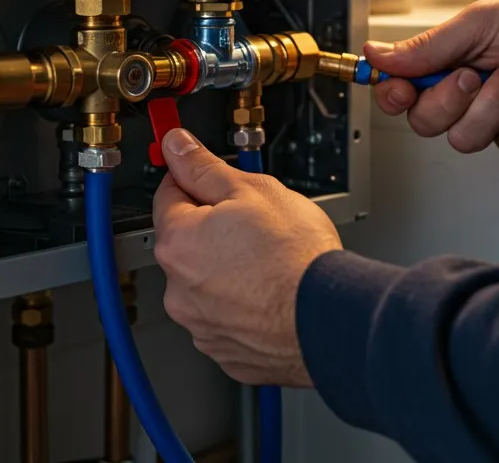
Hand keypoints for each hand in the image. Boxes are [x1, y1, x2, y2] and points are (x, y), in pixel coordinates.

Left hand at [150, 128, 342, 386]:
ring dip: (227, 272)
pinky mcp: (226, 351)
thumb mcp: (254, 191)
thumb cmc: (297, 257)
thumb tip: (177, 147)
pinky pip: (226, 319)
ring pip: (207, 284)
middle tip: (255, 224)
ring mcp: (201, 326)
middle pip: (188, 243)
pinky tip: (270, 293)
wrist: (330, 315)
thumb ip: (206, 168)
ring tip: (268, 263)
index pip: (168, 194)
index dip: (193, 179)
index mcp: (178, 243)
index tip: (207, 177)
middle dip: (214, 230)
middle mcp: (179, 290)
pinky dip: (242, 306)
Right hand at [367, 0, 498, 155]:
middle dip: (452, 100)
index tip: (400, 89)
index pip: (401, 94)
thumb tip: (377, 54)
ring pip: (467, 139)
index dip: (394, 97)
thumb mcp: (477, 23)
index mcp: (448, 62)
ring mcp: (496, 117)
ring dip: (495, 104)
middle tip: (475, 74)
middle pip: (428, 124)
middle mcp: (468, 94)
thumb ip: (425, 48)